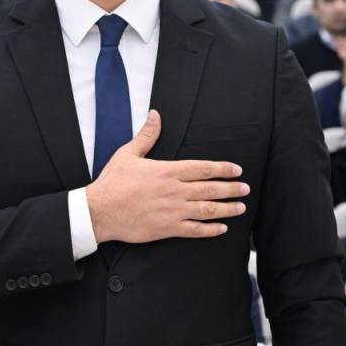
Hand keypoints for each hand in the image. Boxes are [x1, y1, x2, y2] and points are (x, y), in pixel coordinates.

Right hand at [85, 110, 248, 243]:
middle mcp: (175, 191)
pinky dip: (211, 230)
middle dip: (232, 189)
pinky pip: (195, 230)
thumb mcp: (128, 153)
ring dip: (227, 209)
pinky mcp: (167, 229)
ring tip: (240, 207)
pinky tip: (221, 228)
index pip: (204, 168)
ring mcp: (173, 211)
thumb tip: (155, 115)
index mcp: (168, 171)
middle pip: (211, 189)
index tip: (237, 170)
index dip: (223, 169)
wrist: (100, 211)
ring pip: (208, 210)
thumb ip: (147, 135)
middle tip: (245, 189)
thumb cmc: (113, 182)